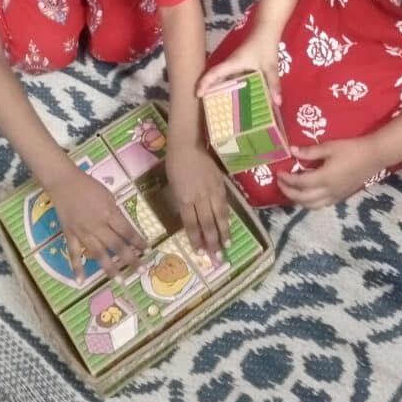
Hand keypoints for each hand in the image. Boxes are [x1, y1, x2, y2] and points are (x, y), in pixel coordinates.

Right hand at [45, 169, 147, 280]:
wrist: (64, 183)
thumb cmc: (89, 186)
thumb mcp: (108, 195)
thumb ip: (115, 213)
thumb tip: (122, 228)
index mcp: (109, 214)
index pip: (127, 232)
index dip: (139, 242)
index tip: (148, 251)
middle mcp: (97, 226)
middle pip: (116, 246)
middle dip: (130, 259)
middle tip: (141, 271)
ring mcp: (83, 233)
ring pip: (98, 254)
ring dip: (109, 268)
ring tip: (119, 281)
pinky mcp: (70, 235)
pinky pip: (73, 254)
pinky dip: (76, 268)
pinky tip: (81, 281)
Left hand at [167, 142, 229, 258]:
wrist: (188, 144)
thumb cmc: (175, 164)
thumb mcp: (173, 186)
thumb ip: (182, 203)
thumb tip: (190, 218)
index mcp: (184, 198)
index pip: (191, 224)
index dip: (196, 239)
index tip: (200, 253)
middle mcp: (200, 197)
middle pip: (207, 224)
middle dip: (212, 242)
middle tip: (217, 257)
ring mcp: (212, 191)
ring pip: (219, 216)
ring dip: (223, 232)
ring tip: (227, 245)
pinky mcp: (221, 184)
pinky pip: (224, 204)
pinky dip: (227, 217)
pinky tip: (229, 225)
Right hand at [196, 26, 281, 105]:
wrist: (266, 29)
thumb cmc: (264, 45)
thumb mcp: (270, 67)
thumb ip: (273, 85)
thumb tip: (277, 104)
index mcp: (233, 64)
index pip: (214, 73)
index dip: (204, 83)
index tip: (197, 94)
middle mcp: (231, 64)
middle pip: (216, 77)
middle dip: (209, 89)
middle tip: (207, 105)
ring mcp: (235, 63)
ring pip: (224, 77)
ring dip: (220, 87)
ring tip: (220, 103)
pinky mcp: (241, 63)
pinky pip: (232, 76)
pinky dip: (231, 85)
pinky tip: (238, 94)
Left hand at [277, 137, 381, 208]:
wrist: (373, 156)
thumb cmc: (351, 149)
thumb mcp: (329, 147)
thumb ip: (309, 152)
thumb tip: (291, 150)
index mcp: (324, 178)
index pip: (300, 183)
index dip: (287, 180)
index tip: (279, 173)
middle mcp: (328, 191)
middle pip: (303, 198)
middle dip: (289, 192)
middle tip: (280, 183)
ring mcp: (335, 196)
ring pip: (311, 205)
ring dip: (298, 200)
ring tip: (290, 191)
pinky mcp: (341, 197)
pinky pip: (321, 205)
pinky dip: (310, 203)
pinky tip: (307, 194)